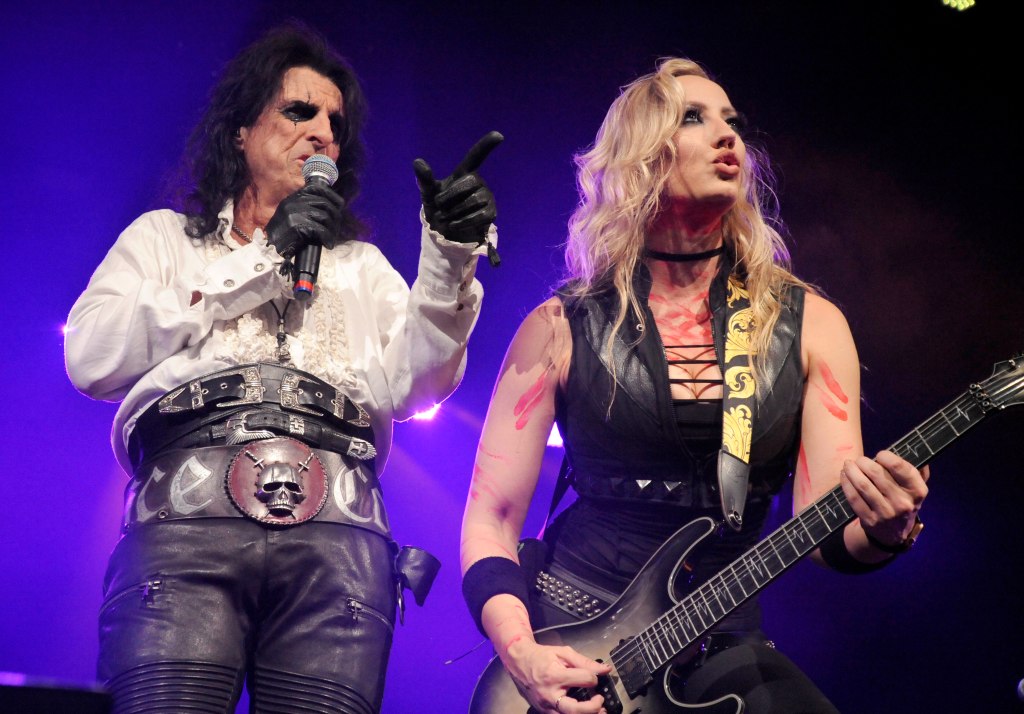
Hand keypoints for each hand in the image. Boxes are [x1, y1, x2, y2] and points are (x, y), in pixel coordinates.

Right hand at [265, 183, 345, 257]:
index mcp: (294, 198)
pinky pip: (320, 229)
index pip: (317, 188)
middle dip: (335, 217)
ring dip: (332, 229)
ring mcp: (295, 213)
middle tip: (336, 228)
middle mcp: (294, 202)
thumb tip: (328, 207)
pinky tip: (328, 243)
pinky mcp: (297, 225)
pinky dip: (327, 238)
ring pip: (325, 217)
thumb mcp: (291, 214)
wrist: (270, 247)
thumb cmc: (283, 234)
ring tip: (331, 238)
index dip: (332, 196)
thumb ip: (305, 207)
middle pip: (325, 204)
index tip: (339, 205)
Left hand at [413, 131, 502, 245]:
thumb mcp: (429, 195)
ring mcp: (487, 197)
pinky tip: (453, 225)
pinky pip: (478, 216)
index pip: (476, 156)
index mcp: (464, 174)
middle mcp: (479, 182)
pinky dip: (462, 222)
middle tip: (440, 207)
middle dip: (450, 196)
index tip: (499, 135)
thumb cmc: (439, 210)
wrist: (446, 234)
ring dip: (453, 213)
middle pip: (469, 182)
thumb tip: (417, 162)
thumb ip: (425, 179)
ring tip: (446, 218)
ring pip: (473, 201)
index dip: (486, 145)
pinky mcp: (491, 213)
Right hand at [503, 640, 609, 712]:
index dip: (594, 678)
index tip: (595, 676)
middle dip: (593, 708)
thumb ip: (585, 662)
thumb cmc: (542, 656)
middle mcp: (549, 694)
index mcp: (555, 676)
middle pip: (575, 710)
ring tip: (598, 710)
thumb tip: (605, 669)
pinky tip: (582, 710)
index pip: (584, 679)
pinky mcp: (544, 711)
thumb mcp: (563, 653)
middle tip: (601, 700)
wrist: (519, 661)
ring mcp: (545, 705)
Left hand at [840, 450, 929, 548]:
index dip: (887, 457)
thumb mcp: (915, 490)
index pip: (901, 468)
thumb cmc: (903, 502)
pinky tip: (844, 475)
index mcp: (917, 492)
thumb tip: (915, 451)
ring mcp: (886, 513)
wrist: (895, 535)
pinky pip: (854, 498)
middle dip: (864, 462)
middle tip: (859, 460)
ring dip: (852, 471)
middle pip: (877, 474)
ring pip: (863, 485)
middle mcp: (903, 503)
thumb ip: (918, 471)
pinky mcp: (870, 520)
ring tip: (848, 464)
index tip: (880, 455)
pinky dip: (846, 483)